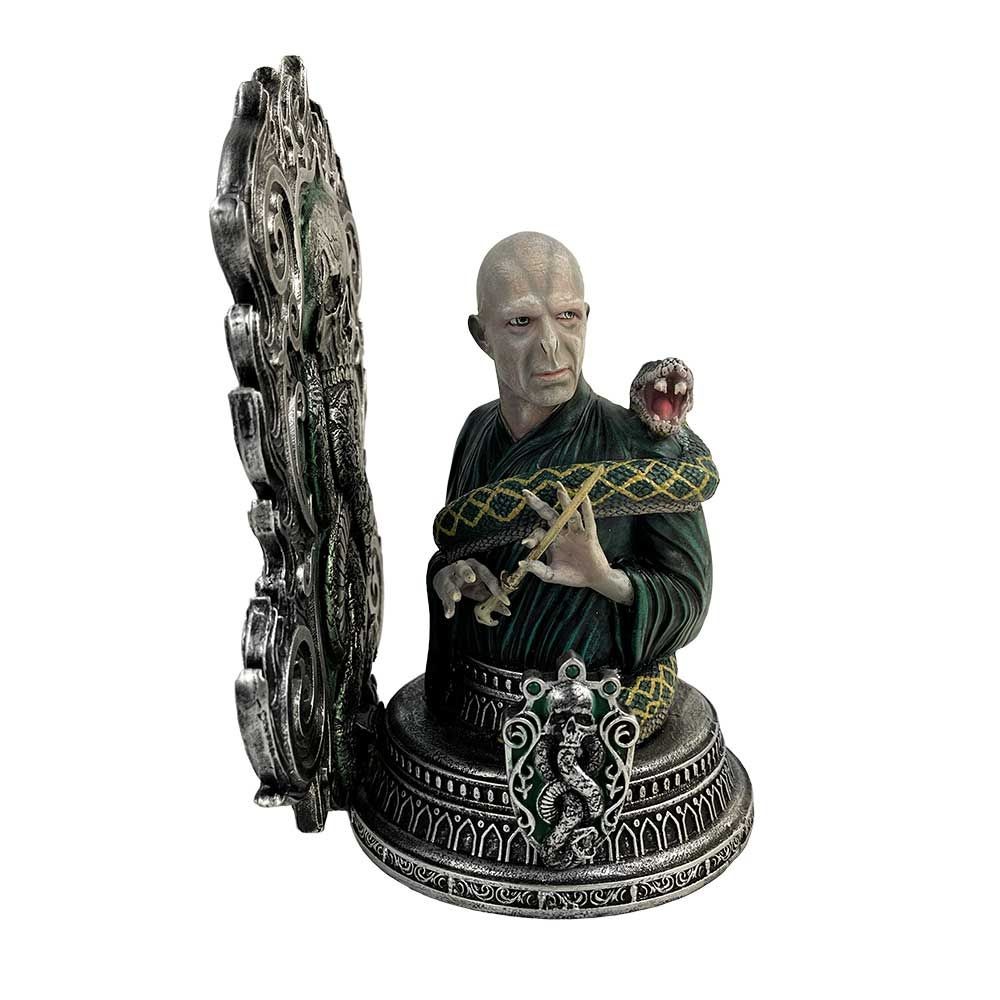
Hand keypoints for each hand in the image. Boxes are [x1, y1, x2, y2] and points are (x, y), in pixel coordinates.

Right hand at [433, 558, 510, 619]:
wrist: (444, 577)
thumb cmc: (467, 583)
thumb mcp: (480, 588)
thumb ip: (492, 598)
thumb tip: (506, 611)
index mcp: (475, 567)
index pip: (487, 576)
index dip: (496, 589)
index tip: (506, 601)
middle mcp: (461, 569)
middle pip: (463, 569)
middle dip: (467, 572)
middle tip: (471, 578)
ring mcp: (449, 578)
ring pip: (450, 583)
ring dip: (453, 590)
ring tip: (457, 597)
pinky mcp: (441, 588)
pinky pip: (443, 598)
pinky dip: (447, 606)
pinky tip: (449, 614)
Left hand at [519, 483, 633, 604]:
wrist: (592, 580)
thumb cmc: (570, 575)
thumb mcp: (551, 575)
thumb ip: (537, 569)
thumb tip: (521, 563)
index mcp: (551, 540)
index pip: (538, 532)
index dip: (532, 537)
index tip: (527, 543)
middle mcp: (562, 532)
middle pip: (548, 514)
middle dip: (537, 504)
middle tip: (526, 493)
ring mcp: (576, 532)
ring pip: (569, 514)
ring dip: (564, 501)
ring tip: (558, 488)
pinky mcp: (589, 535)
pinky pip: (588, 519)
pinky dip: (586, 508)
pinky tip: (583, 497)